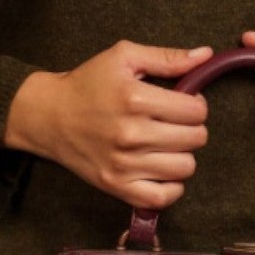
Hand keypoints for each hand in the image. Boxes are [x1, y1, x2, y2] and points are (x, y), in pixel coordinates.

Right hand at [3, 41, 212, 209]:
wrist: (47, 116)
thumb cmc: (87, 83)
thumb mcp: (123, 57)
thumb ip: (167, 57)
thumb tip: (206, 55)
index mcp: (135, 98)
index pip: (196, 110)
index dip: (196, 104)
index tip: (183, 102)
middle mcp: (130, 134)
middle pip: (195, 139)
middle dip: (192, 127)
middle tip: (175, 122)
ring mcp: (123, 164)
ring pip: (185, 168)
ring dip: (182, 154)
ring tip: (167, 143)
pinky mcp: (116, 186)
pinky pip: (162, 198)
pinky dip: (171, 186)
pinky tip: (163, 169)